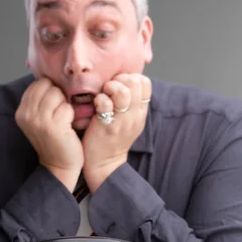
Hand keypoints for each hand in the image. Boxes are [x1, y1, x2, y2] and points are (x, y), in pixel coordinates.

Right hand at [15, 77, 83, 191]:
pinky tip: (69, 126)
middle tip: (60, 113)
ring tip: (64, 119)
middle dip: (59, 95)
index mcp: (21, 111)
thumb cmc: (54, 140)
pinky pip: (67, 107)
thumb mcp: (40, 118)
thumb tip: (50, 75)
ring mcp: (38, 121)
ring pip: (58, 94)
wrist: (58, 167)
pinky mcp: (52, 127)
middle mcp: (26, 114)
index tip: (55, 104)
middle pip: (48, 85)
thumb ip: (41, 99)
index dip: (51, 89)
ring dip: (66, 105)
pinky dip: (72, 115)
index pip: (37, 83)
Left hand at [82, 73, 151, 191]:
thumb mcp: (129, 120)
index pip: (145, 82)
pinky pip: (105, 103)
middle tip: (109, 89)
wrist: (104, 164)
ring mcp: (122, 121)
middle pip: (135, 82)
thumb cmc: (112, 138)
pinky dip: (99, 100)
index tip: (119, 84)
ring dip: (109, 87)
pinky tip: (96, 105)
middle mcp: (135, 115)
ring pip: (122, 91)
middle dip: (119, 79)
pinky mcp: (107, 127)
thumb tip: (123, 80)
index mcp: (141, 112)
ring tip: (103, 94)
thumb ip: (130, 102)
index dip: (130, 77)